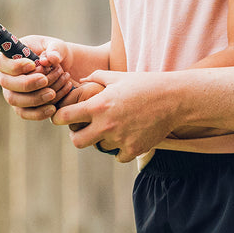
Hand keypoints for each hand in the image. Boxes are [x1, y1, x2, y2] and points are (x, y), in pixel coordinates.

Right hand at [0, 36, 72, 120]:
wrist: (62, 70)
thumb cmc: (54, 54)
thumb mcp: (57, 46)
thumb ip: (56, 49)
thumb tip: (51, 58)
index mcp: (9, 58)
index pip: (2, 63)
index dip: (15, 66)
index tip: (33, 65)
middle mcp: (7, 77)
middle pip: (7, 83)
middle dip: (26, 83)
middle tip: (45, 80)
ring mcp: (12, 92)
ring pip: (15, 100)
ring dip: (33, 98)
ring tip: (52, 93)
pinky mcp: (22, 106)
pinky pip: (24, 113)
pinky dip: (38, 113)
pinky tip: (52, 108)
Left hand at [53, 70, 177, 162]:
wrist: (173, 98)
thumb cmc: (144, 84)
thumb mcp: (118, 76)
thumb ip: (96, 77)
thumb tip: (80, 80)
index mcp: (98, 106)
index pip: (65, 117)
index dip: (59, 117)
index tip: (63, 117)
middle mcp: (106, 125)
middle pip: (77, 141)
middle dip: (77, 135)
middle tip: (84, 129)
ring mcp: (120, 139)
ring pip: (100, 147)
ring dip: (103, 139)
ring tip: (114, 127)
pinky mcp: (134, 149)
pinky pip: (118, 156)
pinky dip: (120, 149)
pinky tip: (127, 136)